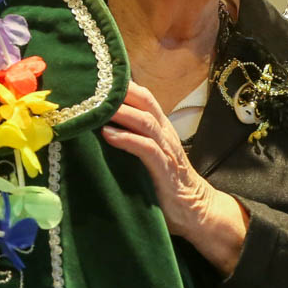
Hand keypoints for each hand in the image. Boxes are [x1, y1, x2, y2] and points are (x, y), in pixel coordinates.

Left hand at [101, 81, 247, 273]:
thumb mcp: (147, 156)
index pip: (142, 96)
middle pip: (145, 100)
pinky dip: (127, 139)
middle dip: (120, 90)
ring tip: (97, 107)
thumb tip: (96, 129)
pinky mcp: (165, 169)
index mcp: (159, 127)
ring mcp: (166, 149)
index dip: (122, 84)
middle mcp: (164, 132)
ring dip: (121, 112)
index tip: (95, 77)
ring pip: (145, 120)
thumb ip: (131, 140)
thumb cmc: (164, 183)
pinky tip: (108, 135)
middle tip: (92, 84)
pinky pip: (146, 148)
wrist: (195, 210)